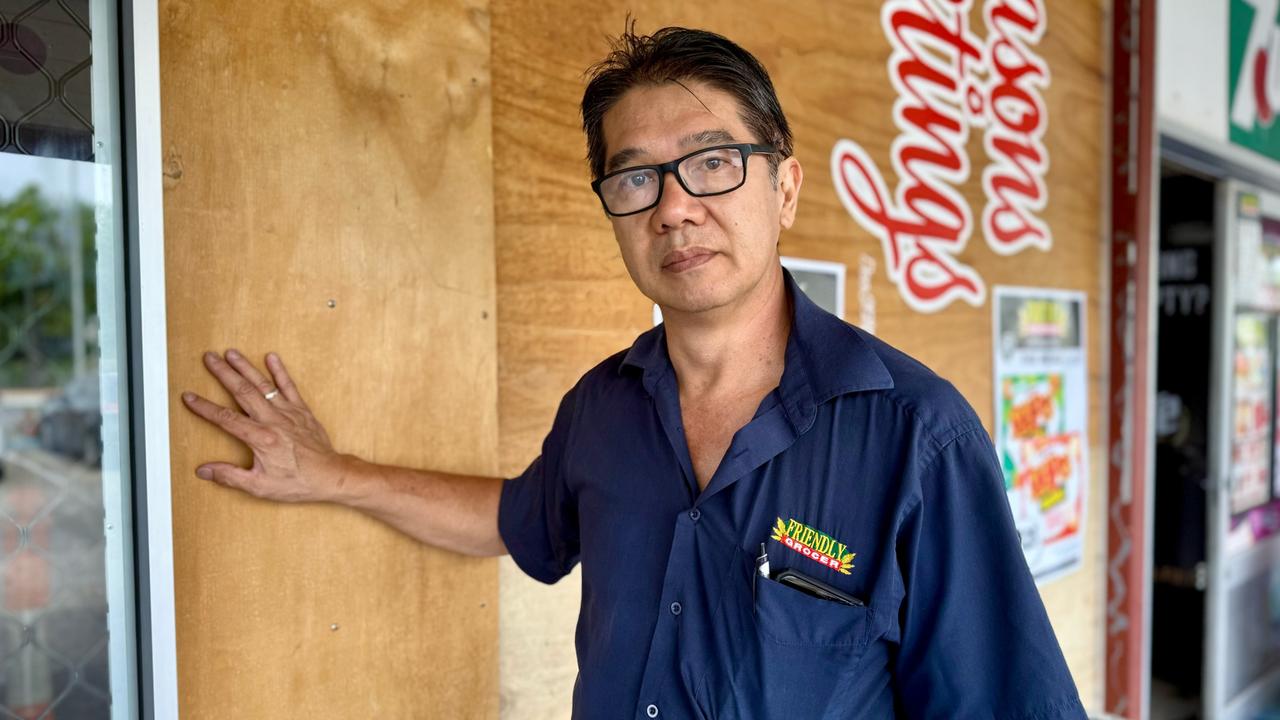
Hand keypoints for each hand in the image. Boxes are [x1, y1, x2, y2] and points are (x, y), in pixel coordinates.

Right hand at [182, 350, 342, 502]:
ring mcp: (288, 412)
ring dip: (246, 367)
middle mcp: (273, 420)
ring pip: (263, 384)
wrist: (330, 475)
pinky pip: (289, 386)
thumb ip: (230, 476)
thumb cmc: (298, 482)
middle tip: (209, 358)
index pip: (225, 418)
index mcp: (261, 438)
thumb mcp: (260, 486)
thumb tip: (204, 471)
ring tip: (231, 353)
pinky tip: (272, 357)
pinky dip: (280, 371)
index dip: (204, 407)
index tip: (189, 397)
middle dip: (223, 373)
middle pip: (242, 391)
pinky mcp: (302, 411)